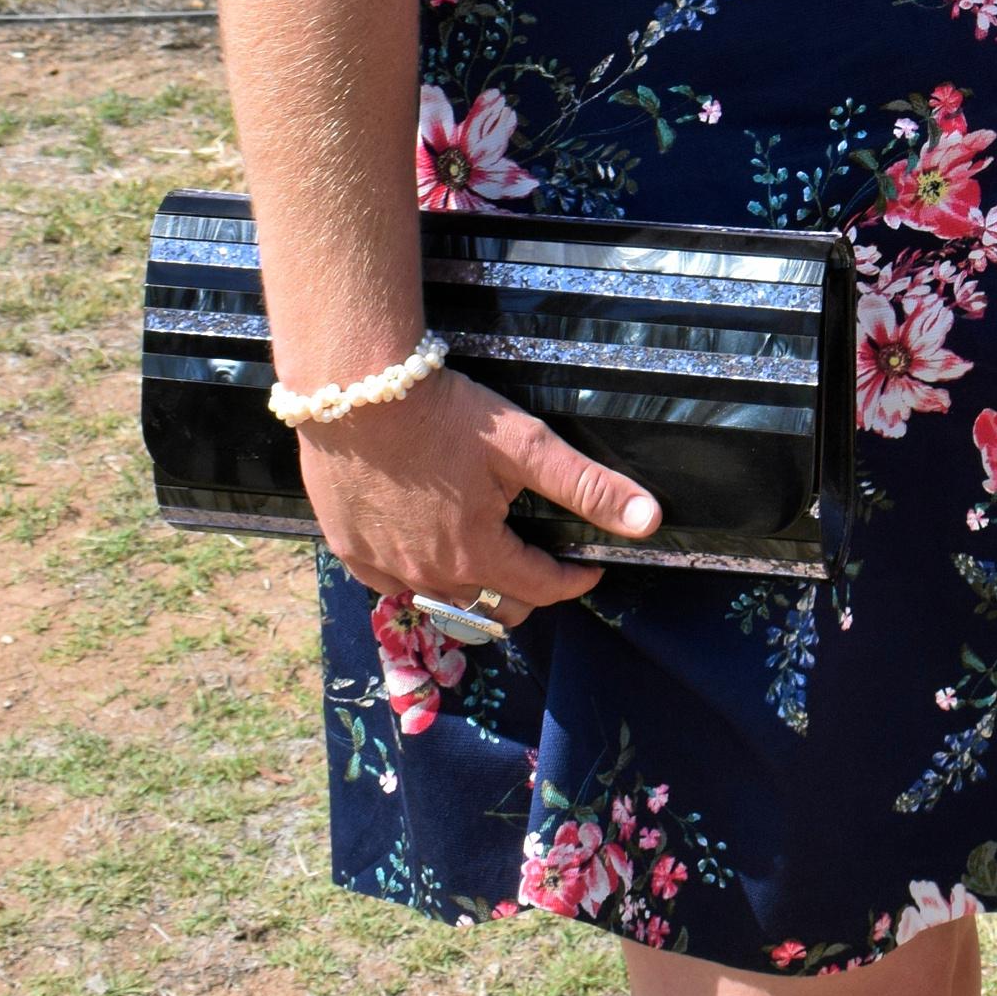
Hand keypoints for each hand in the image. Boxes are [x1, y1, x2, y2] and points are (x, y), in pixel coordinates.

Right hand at [292, 366, 659, 629]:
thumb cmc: (445, 413)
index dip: (573, 581)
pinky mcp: (349, 550)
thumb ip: (586, 486)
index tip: (589, 568)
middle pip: (492, 608)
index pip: (541, 589)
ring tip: (488, 560)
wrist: (357, 387)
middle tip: (539, 563)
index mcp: (477, 555)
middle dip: (525, 592)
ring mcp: (384, 567)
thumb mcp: (525, 445)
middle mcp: (428, 575)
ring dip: (472, 590)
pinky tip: (426, 547)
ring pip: (440, 603)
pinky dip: (418, 575)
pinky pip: (393, 584)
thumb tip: (647, 519)